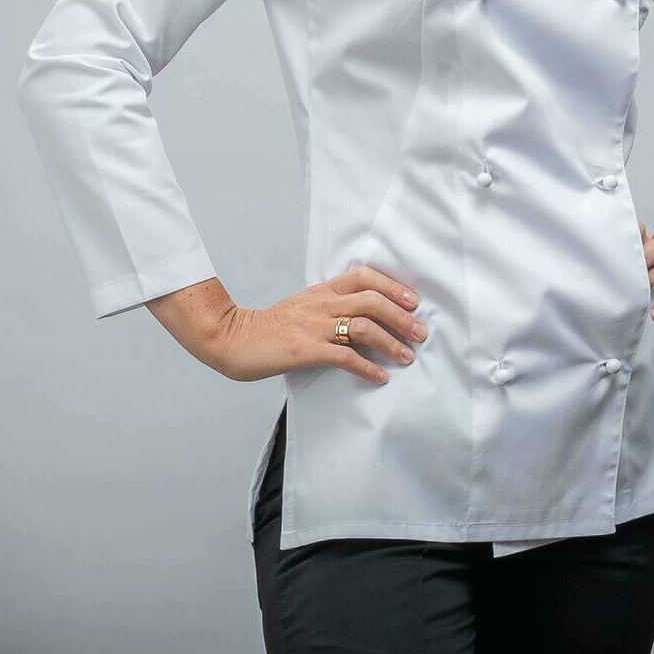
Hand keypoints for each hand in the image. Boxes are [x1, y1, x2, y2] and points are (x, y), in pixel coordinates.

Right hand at [206, 265, 427, 385]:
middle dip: (401, 317)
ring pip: (364, 328)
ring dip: (391, 343)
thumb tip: (363, 316)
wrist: (233, 338)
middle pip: (372, 301)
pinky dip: (367, 368)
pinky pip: (345, 357)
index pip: (363, 277)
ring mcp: (314, 326)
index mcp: (321, 290)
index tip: (412, 301)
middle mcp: (321, 304)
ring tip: (407, 356)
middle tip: (420, 332)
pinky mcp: (306, 350)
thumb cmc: (270, 326)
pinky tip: (380, 377)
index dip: (392, 286)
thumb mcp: (303, 305)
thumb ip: (330, 306)